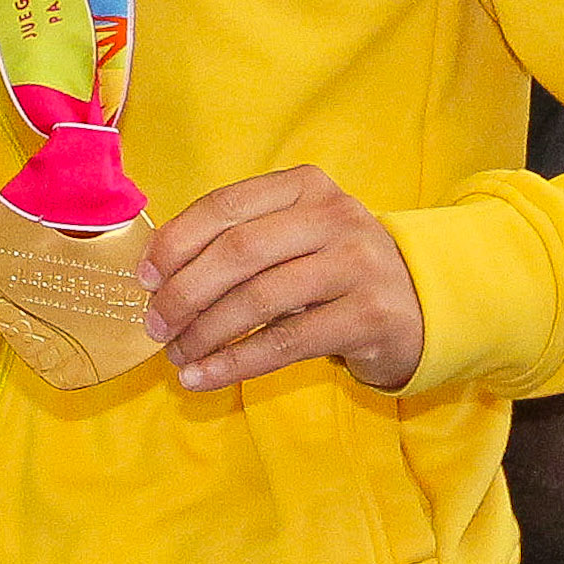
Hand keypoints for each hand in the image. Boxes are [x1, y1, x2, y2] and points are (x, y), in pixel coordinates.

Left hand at [139, 166, 424, 393]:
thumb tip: (155, 275)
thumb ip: (238, 240)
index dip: (175, 243)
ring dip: (206, 332)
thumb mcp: (292, 238)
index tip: (143, 279)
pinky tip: (203, 377)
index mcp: (305, 186)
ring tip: (176, 356)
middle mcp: (335, 216)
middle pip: (238, 252)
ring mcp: (358, 264)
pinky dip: (236, 362)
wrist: (421, 306)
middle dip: (184, 292)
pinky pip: (287, 342)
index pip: (225, 206)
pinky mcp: (371, 315)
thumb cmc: (333, 270)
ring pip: (260, 299)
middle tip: (154, 325)